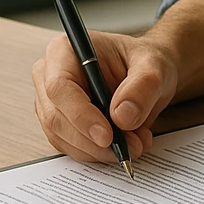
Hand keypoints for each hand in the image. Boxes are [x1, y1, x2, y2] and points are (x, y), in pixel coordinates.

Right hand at [32, 30, 178, 163]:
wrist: (149, 75)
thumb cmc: (145, 62)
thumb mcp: (154, 66)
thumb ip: (142, 87)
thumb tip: (122, 116)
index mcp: (64, 50)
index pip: (59, 87)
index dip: (80, 115)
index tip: (107, 136)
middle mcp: (50, 75)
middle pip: (56, 118)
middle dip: (93, 140)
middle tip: (131, 147)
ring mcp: (51, 102)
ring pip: (62, 138)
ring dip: (99, 150)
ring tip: (135, 143)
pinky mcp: (60, 124)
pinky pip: (71, 147)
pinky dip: (97, 153)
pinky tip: (122, 145)